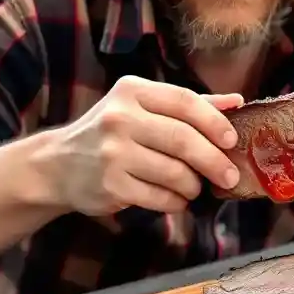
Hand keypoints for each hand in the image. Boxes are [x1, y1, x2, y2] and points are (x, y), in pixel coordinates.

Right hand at [37, 75, 243, 215]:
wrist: (56, 165)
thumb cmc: (111, 133)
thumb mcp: (143, 107)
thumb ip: (188, 105)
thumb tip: (236, 101)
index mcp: (133, 91)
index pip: (185, 101)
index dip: (214, 122)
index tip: (231, 140)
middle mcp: (120, 118)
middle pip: (184, 140)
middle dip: (214, 161)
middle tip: (230, 176)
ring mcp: (113, 153)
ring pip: (175, 172)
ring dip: (193, 185)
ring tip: (194, 187)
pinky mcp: (111, 185)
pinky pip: (160, 197)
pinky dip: (176, 201)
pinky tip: (176, 199)